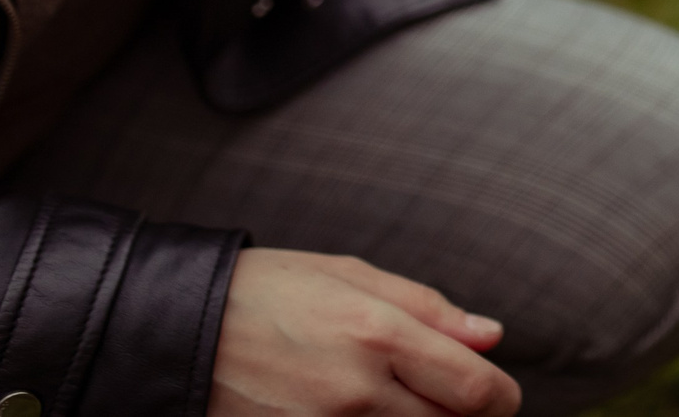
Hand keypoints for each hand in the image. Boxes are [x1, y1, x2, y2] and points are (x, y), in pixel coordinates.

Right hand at [209, 249, 520, 416]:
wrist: (176, 332)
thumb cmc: (267, 292)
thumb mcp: (350, 276)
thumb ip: (429, 309)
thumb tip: (491, 337)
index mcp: (379, 334)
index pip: (478, 392)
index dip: (502, 399)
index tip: (498, 395)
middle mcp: (358, 393)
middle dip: (461, 415)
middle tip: (442, 394)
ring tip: (396, 399)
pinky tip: (362, 413)